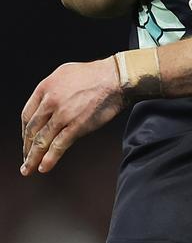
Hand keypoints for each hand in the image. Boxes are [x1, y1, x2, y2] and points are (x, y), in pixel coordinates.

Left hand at [21, 57, 124, 175]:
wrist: (116, 78)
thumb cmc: (95, 75)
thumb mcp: (65, 73)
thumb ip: (52, 89)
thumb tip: (46, 103)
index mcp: (45, 87)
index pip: (27, 114)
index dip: (25, 131)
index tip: (26, 140)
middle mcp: (51, 101)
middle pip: (32, 130)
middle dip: (26, 148)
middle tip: (25, 159)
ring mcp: (63, 114)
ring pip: (42, 140)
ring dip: (33, 158)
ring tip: (29, 169)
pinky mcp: (77, 126)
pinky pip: (59, 145)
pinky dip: (50, 158)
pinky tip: (44, 167)